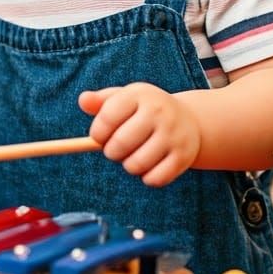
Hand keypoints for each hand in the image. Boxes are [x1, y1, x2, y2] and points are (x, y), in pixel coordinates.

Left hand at [78, 83, 200, 186]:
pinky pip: (154, 179)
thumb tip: (83, 100)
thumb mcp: (125, 99)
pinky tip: (150, 166)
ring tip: (134, 156)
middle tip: (116, 149)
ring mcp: (173, 134)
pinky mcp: (184, 156)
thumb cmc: (146, 110)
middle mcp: (159, 112)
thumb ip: (100, 102)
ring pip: (136, 164)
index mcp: (140, 95)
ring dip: (129, 166)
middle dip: (111, 152)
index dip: (97, 133)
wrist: (189, 120)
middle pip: (120, 143)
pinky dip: (147, 178)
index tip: (100, 136)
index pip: (108, 116)